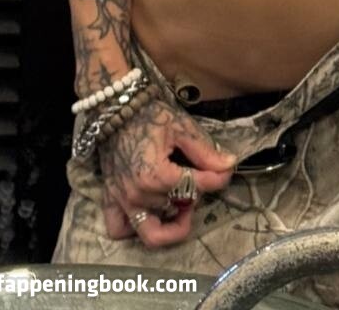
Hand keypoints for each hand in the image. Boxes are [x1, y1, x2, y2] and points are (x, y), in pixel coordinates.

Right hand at [98, 95, 235, 248]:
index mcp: (156, 176)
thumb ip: (205, 152)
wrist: (117, 109)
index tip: (226, 170)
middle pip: (177, 208)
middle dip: (194, 195)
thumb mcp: (181, 128)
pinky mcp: (110, 201)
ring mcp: (122, 202)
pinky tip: (151, 212)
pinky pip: (120, 230)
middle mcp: (137, 196)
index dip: (217, 179)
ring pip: (153, 230)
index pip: (196, 188)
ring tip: (179, 200)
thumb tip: (229, 165)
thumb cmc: (150, 116)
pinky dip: (136, 228)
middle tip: (200, 178)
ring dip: (170, 218)